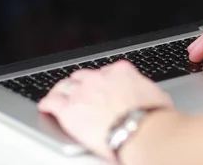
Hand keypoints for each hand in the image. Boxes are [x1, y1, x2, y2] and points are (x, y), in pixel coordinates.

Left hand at [38, 60, 173, 160]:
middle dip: (82, 84)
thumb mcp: (156, 96)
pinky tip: (46, 107)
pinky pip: (52, 102)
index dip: (102, 81)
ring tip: (59, 97)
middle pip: (83, 76)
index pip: (106, 71)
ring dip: (63, 92)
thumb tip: (147, 97)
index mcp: (121, 71)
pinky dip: (48, 103)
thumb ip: (144, 91)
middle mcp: (99, 77)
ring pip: (66, 86)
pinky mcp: (70, 109)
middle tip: (80, 94)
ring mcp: (83, 91)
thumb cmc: (153, 118)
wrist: (141, 131)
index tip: (101, 88)